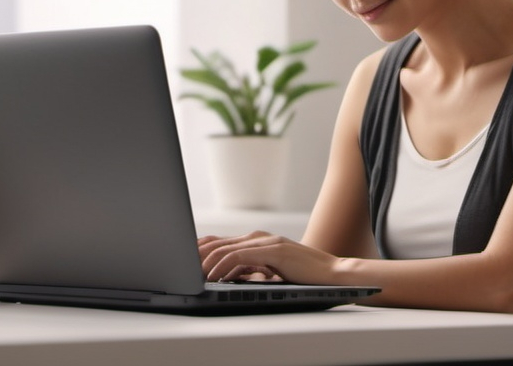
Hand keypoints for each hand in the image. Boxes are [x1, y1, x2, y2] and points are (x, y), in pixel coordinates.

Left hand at [198, 231, 340, 283]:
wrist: (332, 273)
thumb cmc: (303, 276)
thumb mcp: (270, 271)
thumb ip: (250, 269)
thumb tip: (226, 276)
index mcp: (257, 240)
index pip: (221, 241)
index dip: (200, 250)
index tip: (184, 262)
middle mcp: (259, 237)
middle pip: (218, 242)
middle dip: (196, 254)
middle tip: (181, 266)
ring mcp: (266, 242)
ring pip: (225, 247)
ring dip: (206, 261)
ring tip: (193, 274)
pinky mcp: (273, 250)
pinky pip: (239, 255)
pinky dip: (223, 265)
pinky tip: (214, 275)